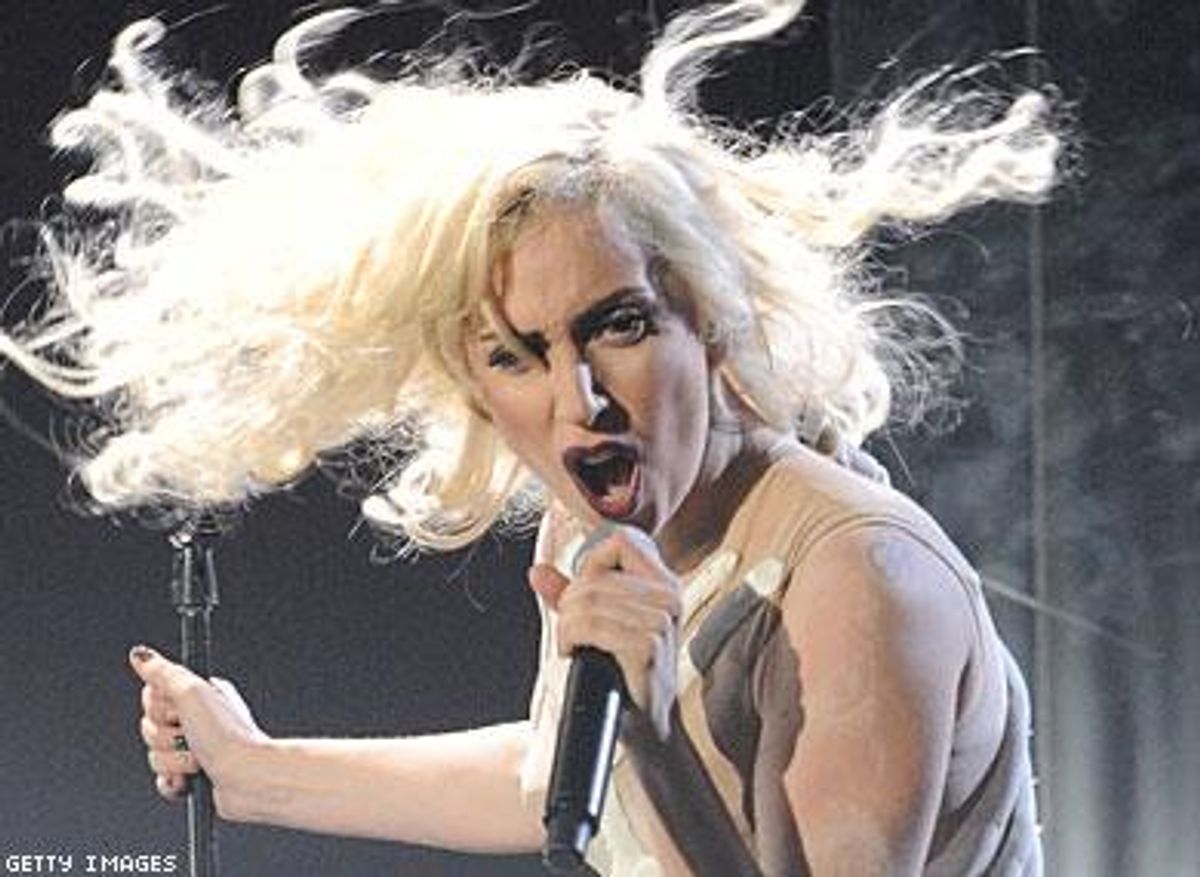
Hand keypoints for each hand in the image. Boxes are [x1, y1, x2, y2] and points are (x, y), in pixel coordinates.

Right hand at [128, 645, 265, 808]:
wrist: (247, 776)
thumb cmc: (227, 734)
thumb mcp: (191, 692)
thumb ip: (163, 673)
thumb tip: (141, 654)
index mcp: (198, 695)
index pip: (152, 698)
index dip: (160, 709)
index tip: (179, 710)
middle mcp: (197, 720)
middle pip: (150, 728)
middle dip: (167, 738)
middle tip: (191, 736)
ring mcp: (195, 749)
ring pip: (154, 756)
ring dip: (173, 761)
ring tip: (198, 759)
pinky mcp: (193, 776)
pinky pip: (163, 781)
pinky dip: (172, 783)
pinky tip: (187, 780)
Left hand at [527, 525, 681, 739]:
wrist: (648, 728)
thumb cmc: (625, 676)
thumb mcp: (602, 627)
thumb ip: (572, 595)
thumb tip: (538, 571)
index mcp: (665, 585)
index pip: (621, 542)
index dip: (591, 563)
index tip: (583, 595)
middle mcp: (669, 598)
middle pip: (594, 576)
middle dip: (569, 605)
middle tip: (570, 635)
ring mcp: (661, 622)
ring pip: (587, 600)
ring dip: (566, 626)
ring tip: (573, 647)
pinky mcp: (647, 647)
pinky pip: (589, 625)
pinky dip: (570, 639)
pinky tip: (574, 655)